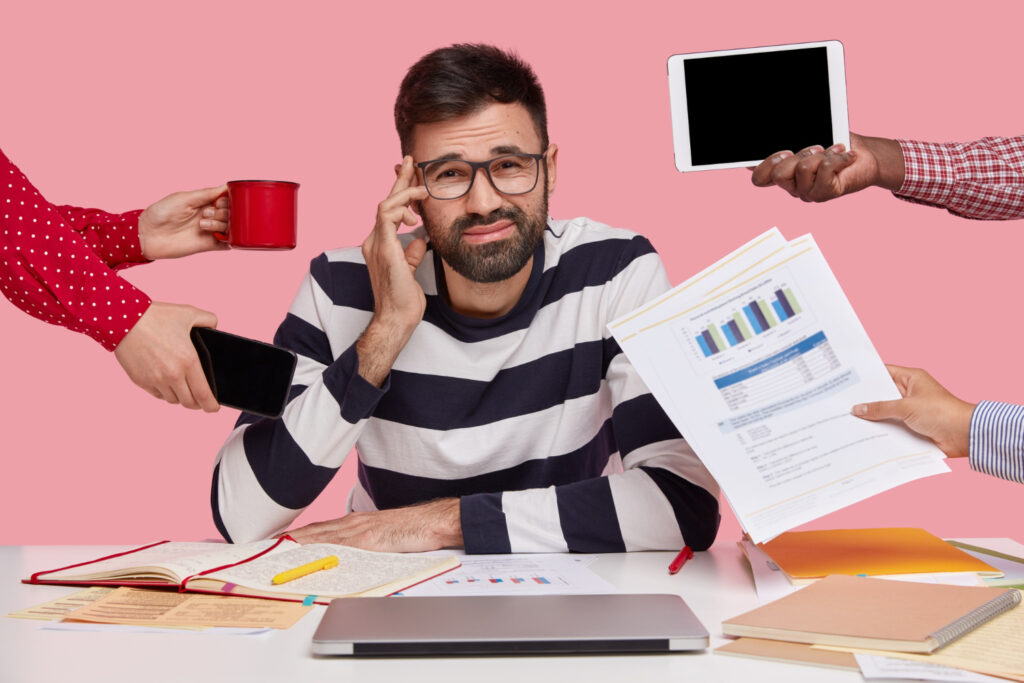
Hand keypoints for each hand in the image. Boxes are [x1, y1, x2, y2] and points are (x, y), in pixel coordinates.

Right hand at [113, 301, 219, 410]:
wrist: (123, 320)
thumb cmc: (156, 316)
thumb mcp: (188, 313)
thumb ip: (208, 319)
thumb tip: (215, 327)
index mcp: (188, 361)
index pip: (203, 394)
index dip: (211, 405)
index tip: (214, 408)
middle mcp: (172, 375)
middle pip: (189, 402)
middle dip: (197, 403)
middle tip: (200, 399)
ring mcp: (155, 380)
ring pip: (173, 399)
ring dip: (180, 397)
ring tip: (183, 389)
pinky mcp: (140, 381)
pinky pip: (157, 394)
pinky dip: (164, 392)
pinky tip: (167, 383)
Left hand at [138, 185, 229, 259]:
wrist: (148, 235)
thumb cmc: (161, 213)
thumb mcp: (184, 198)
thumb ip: (206, 194)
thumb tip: (227, 187)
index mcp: (204, 202)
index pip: (227, 200)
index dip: (228, 200)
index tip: (219, 202)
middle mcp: (210, 216)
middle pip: (231, 213)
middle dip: (223, 212)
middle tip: (205, 214)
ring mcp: (210, 231)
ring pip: (231, 227)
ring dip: (221, 224)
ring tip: (203, 225)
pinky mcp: (209, 245)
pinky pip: (228, 244)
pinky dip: (230, 240)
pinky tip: (219, 236)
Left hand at [286, 498, 462, 551]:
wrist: (432, 522)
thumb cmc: (411, 529)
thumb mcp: (381, 534)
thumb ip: (361, 543)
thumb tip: (343, 557)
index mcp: (355, 523)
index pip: (318, 529)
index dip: (296, 535)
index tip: (276, 541)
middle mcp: (353, 523)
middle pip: (314, 532)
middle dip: (288, 540)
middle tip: (266, 546)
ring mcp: (360, 530)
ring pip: (322, 537)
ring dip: (298, 544)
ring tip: (276, 550)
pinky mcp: (369, 540)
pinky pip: (341, 547)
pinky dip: (322, 550)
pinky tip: (308, 555)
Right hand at [356, 156, 429, 385]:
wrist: (397, 318)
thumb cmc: (404, 300)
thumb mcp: (411, 270)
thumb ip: (412, 253)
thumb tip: (419, 240)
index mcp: (380, 244)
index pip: (390, 211)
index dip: (401, 193)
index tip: (414, 179)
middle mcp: (373, 240)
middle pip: (386, 201)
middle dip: (400, 180)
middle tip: (411, 161)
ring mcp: (375, 243)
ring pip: (385, 204)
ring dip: (404, 191)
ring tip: (422, 187)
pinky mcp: (382, 246)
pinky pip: (387, 214)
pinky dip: (402, 205)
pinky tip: (416, 206)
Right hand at [749, 133, 905, 201]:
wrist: (867, 156)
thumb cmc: (838, 145)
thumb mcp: (811, 140)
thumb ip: (791, 141)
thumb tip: (778, 140)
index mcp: (785, 174)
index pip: (760, 178)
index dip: (761, 166)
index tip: (780, 152)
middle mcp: (793, 186)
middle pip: (776, 174)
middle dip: (795, 155)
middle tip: (814, 148)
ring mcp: (808, 192)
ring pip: (801, 169)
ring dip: (820, 154)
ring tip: (833, 151)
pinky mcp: (825, 193)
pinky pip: (823, 171)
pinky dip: (836, 158)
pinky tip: (845, 156)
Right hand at [851, 365, 974, 457]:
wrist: (965, 436)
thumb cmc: (941, 412)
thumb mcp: (906, 407)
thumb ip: (880, 408)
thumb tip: (857, 408)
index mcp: (911, 379)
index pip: (883, 372)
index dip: (866, 377)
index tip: (846, 381)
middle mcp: (910, 393)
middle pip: (882, 394)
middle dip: (865, 400)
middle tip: (841, 403)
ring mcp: (911, 411)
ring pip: (886, 412)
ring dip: (873, 418)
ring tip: (848, 421)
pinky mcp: (913, 427)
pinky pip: (893, 427)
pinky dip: (882, 431)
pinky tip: (865, 435)